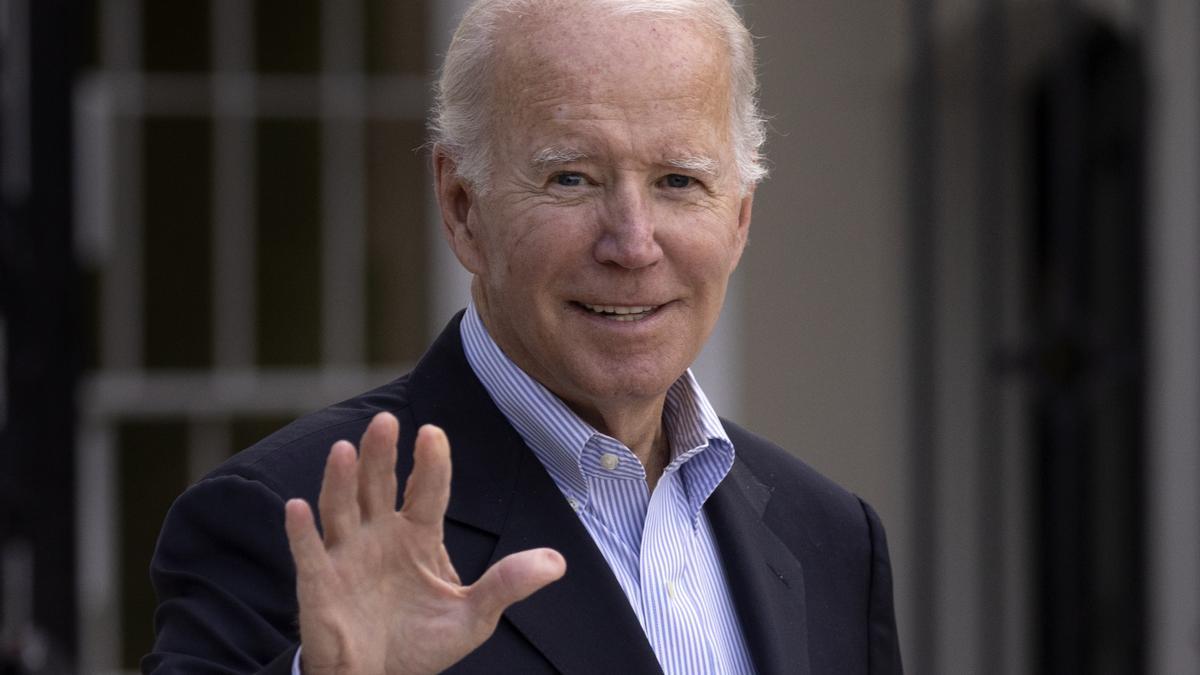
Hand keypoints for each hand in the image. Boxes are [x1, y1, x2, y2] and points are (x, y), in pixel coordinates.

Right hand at [284, 413, 565, 673]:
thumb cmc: (422, 643)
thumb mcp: (474, 616)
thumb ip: (508, 584)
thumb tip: (557, 563)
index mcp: (418, 535)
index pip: (427, 490)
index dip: (430, 462)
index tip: (432, 434)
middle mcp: (380, 535)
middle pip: (378, 485)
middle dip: (380, 454)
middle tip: (384, 421)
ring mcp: (347, 555)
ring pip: (341, 508)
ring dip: (340, 480)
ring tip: (343, 449)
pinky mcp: (320, 583)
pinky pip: (308, 553)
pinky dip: (301, 532)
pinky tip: (295, 508)